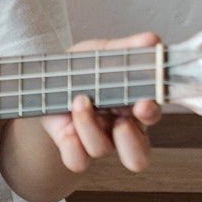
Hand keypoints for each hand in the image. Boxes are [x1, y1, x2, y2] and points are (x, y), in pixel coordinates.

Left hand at [39, 32, 163, 172]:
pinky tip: (68, 130)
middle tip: (120, 121)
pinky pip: (77, 161)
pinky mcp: (71, 144)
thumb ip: (127, 49)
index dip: (151, 114)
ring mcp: (96, 139)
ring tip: (80, 101)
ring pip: (102, 150)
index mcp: (134, 106)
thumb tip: (153, 40)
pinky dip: (74, 149)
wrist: (48, 74)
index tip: (144, 104)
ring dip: (90, 126)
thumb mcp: (103, 52)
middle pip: (138, 157)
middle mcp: (119, 129)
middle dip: (131, 142)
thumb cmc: (84, 67)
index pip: (152, 116)